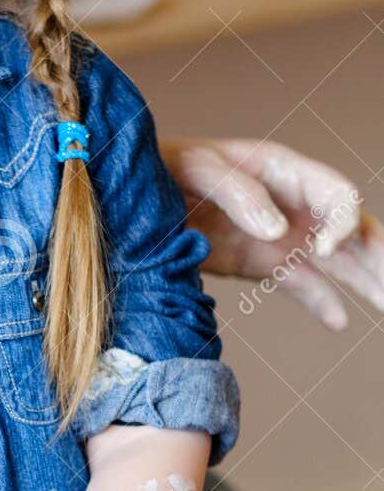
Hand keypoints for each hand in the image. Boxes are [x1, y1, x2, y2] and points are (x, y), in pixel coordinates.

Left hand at [160, 136, 383, 328]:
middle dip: (380, 255)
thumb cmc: (166, 168)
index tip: (325, 251)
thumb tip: (278, 230)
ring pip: (337, 261)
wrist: (131, 198)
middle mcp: (292, 203)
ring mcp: (280, 235)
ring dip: (366, 281)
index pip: (337, 194)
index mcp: (284, 171)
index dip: (342, 222)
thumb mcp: (197, 170)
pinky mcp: (260, 262)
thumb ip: (239, 193)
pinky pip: (301, 284)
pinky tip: (339, 321)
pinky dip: (321, 301)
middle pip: (352, 229)